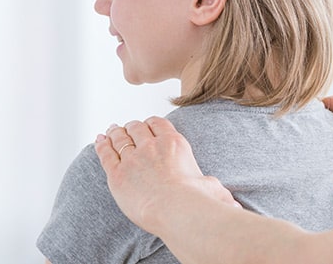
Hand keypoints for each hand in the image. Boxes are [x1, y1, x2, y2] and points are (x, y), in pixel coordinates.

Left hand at [95, 117, 240, 234]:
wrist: (176, 209)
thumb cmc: (197, 200)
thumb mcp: (212, 187)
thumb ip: (213, 189)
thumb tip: (233, 204)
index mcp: (174, 143)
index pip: (158, 123)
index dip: (151, 122)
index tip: (147, 124)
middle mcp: (151, 146)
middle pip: (136, 128)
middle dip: (131, 127)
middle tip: (126, 128)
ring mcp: (133, 158)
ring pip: (120, 138)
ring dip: (115, 133)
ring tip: (111, 131)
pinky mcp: (117, 173)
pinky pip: (106, 154)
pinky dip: (102, 145)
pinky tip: (100, 141)